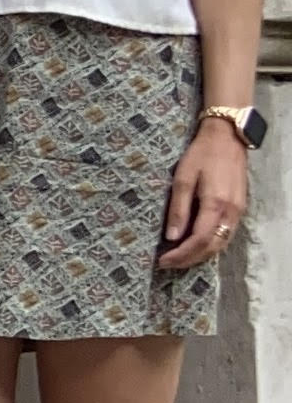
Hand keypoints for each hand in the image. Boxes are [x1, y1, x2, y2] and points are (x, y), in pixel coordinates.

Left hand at [159, 121, 250, 269]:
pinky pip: (227, 234)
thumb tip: (172, 236)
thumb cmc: (201, 155)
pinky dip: (211, 244)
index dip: (181, 254)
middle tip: (167, 263)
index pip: (199, 240)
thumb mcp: (183, 178)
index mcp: (216, 205)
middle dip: (189, 259)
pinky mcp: (240, 208)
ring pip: (222, 243)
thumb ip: (179, 208)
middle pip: (212, 247)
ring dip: (201, 254)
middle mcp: (231, 212)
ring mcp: (239, 211)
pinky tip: (196, 244)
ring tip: (179, 258)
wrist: (227, 138)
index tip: (162, 260)